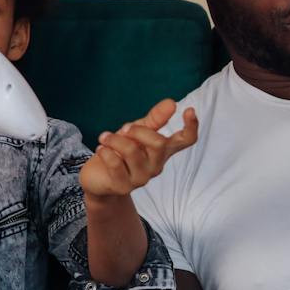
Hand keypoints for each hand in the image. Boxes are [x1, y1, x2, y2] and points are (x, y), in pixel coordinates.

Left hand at [80, 100, 198, 198]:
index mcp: (163, 150)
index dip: (191, 127)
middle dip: (138, 131)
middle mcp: (156, 165)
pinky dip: (105, 151)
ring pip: (132, 151)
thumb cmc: (121, 151)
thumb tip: (172, 102)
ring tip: (104, 138)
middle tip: (124, 129)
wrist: (99, 178)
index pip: (186, 140)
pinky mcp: (123, 186)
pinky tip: (101, 150)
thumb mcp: (137, 131)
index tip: (189, 110)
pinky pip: (115, 163)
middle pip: (159, 144)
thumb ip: (155, 118)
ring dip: (115, 140)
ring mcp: (141, 178)